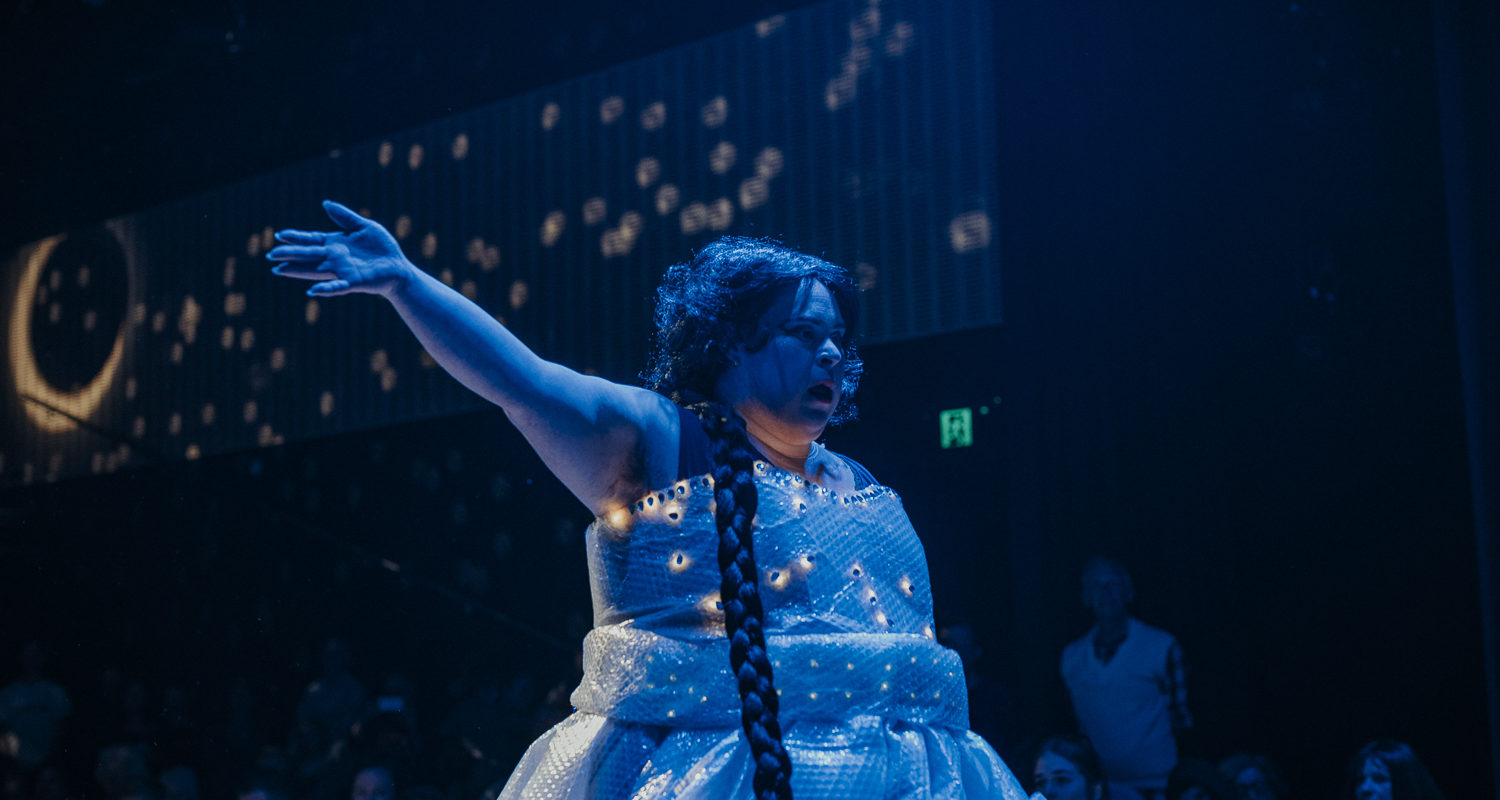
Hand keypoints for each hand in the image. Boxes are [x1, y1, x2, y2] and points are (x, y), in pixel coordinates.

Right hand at [267, 200, 414, 296]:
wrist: (398, 266)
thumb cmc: (381, 248)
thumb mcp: (364, 226)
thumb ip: (345, 217)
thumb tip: (325, 204)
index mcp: (334, 244)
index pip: (311, 240)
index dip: (296, 238)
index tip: (280, 235)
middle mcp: (334, 258)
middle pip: (308, 255)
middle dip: (290, 255)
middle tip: (270, 255)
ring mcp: (342, 271)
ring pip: (315, 270)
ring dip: (298, 271)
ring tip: (280, 270)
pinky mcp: (354, 282)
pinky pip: (338, 286)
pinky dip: (326, 289)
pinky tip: (313, 291)